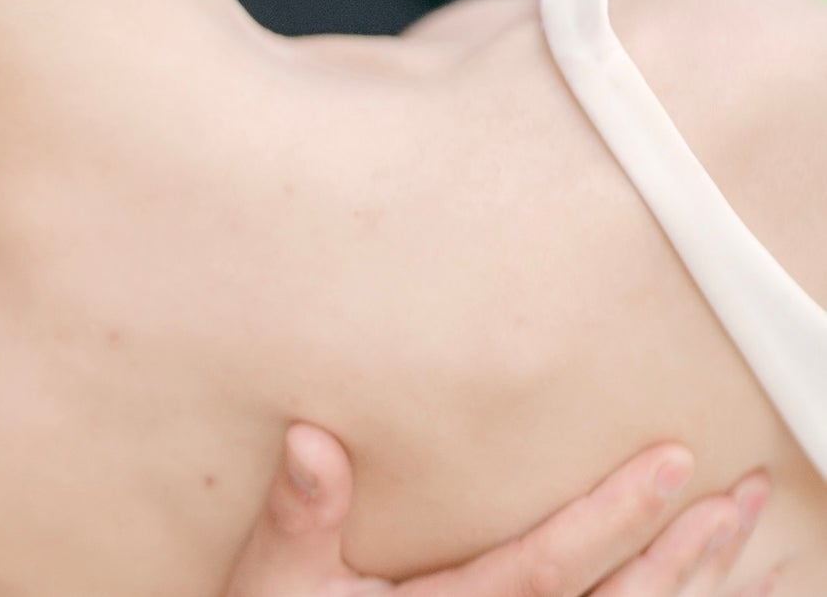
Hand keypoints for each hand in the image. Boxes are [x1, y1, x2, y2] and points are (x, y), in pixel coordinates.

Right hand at [224, 425, 775, 596]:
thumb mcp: (278, 578)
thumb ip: (299, 512)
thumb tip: (312, 438)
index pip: (552, 570)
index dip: (615, 518)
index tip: (672, 464)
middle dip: (687, 556)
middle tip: (741, 495)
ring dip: (690, 589)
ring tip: (739, 537)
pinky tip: (691, 594)